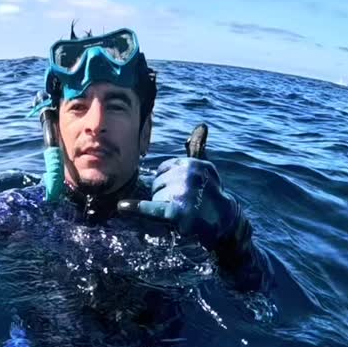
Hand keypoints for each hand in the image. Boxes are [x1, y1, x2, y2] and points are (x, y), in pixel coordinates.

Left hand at [118, 157, 238, 249]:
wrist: (224, 220)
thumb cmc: (211, 193)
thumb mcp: (206, 168)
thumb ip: (197, 148)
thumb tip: (201, 125)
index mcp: (191, 163)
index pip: (164, 169)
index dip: (169, 181)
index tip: (183, 189)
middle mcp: (187, 175)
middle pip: (158, 183)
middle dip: (166, 194)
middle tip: (186, 203)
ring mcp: (182, 193)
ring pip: (156, 197)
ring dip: (165, 207)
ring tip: (185, 212)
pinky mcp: (176, 212)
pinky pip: (152, 208)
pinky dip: (137, 208)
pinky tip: (124, 207)